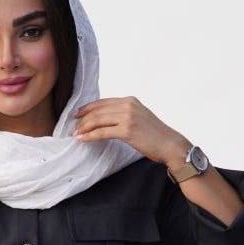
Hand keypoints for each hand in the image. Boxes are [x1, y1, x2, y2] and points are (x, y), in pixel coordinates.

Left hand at [71, 96, 188, 166]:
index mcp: (130, 100)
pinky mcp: (127, 130)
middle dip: (82, 119)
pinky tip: (82, 139)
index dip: (87, 108)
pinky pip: (102, 132)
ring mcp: (128, 117)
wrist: (170, 144)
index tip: (77, 115)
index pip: (103, 102)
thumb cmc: (155, 135)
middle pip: (98, 110)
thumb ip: (124, 114)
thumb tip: (106, 119)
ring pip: (98, 120)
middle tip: (73, 127)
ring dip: (84, 128)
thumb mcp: (139, 117)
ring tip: (75, 134)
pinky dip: (90, 136)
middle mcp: (128, 105)